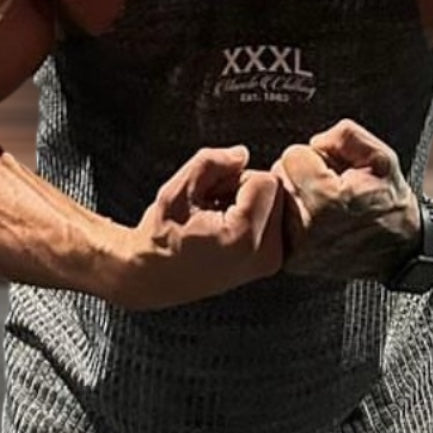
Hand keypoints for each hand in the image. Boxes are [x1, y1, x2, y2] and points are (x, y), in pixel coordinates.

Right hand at [114, 145, 284, 308]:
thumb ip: (211, 163)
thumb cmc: (161, 239)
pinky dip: (255, 216)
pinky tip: (229, 228)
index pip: (266, 181)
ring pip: (277, 204)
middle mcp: (265, 255)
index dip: (235, 179)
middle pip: (276, 191)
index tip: (212, 197)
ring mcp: (271, 262)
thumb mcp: (176, 192)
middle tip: (214, 207)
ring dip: (251, 202)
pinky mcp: (271, 263)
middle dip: (246, 189)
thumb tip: (242, 154)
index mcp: (244, 238)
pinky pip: (275, 219)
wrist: (155, 278)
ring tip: (219, 219)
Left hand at [271, 119, 420, 279]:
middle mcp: (308, 226)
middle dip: (303, 174)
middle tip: (331, 187)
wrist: (401, 249)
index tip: (334, 171)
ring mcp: (299, 247)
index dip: (316, 156)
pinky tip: (316, 220)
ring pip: (277, 199)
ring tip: (325, 204)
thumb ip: (344, 136)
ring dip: (296, 195)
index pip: (293, 155)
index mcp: (326, 199)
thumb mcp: (381, 156)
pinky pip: (278, 222)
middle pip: (280, 176)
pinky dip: (292, 217)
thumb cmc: (390, 202)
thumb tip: (315, 142)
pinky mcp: (294, 260)